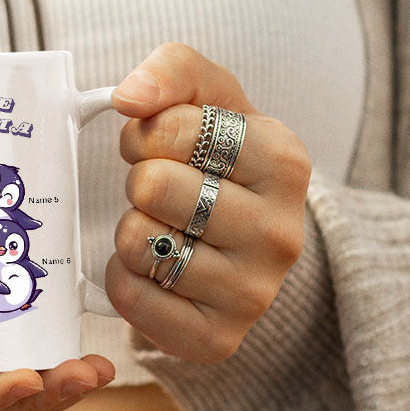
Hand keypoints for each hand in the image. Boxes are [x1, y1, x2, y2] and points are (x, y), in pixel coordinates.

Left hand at [107, 43, 310, 362]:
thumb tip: (129, 96)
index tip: (163, 146)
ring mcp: (254, 293)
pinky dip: (124, 278)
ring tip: (163, 229)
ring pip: (139, 243)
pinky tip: (155, 269)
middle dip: (139, 181)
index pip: (175, 128)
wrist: (246, 246)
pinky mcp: (217, 339)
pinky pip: (131, 298)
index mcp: (285, 162)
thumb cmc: (220, 162)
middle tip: (160, 191)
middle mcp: (281, 233)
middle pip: (153, 187)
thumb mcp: (209, 100)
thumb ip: (172, 71)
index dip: (147, 132)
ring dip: (131, 230)